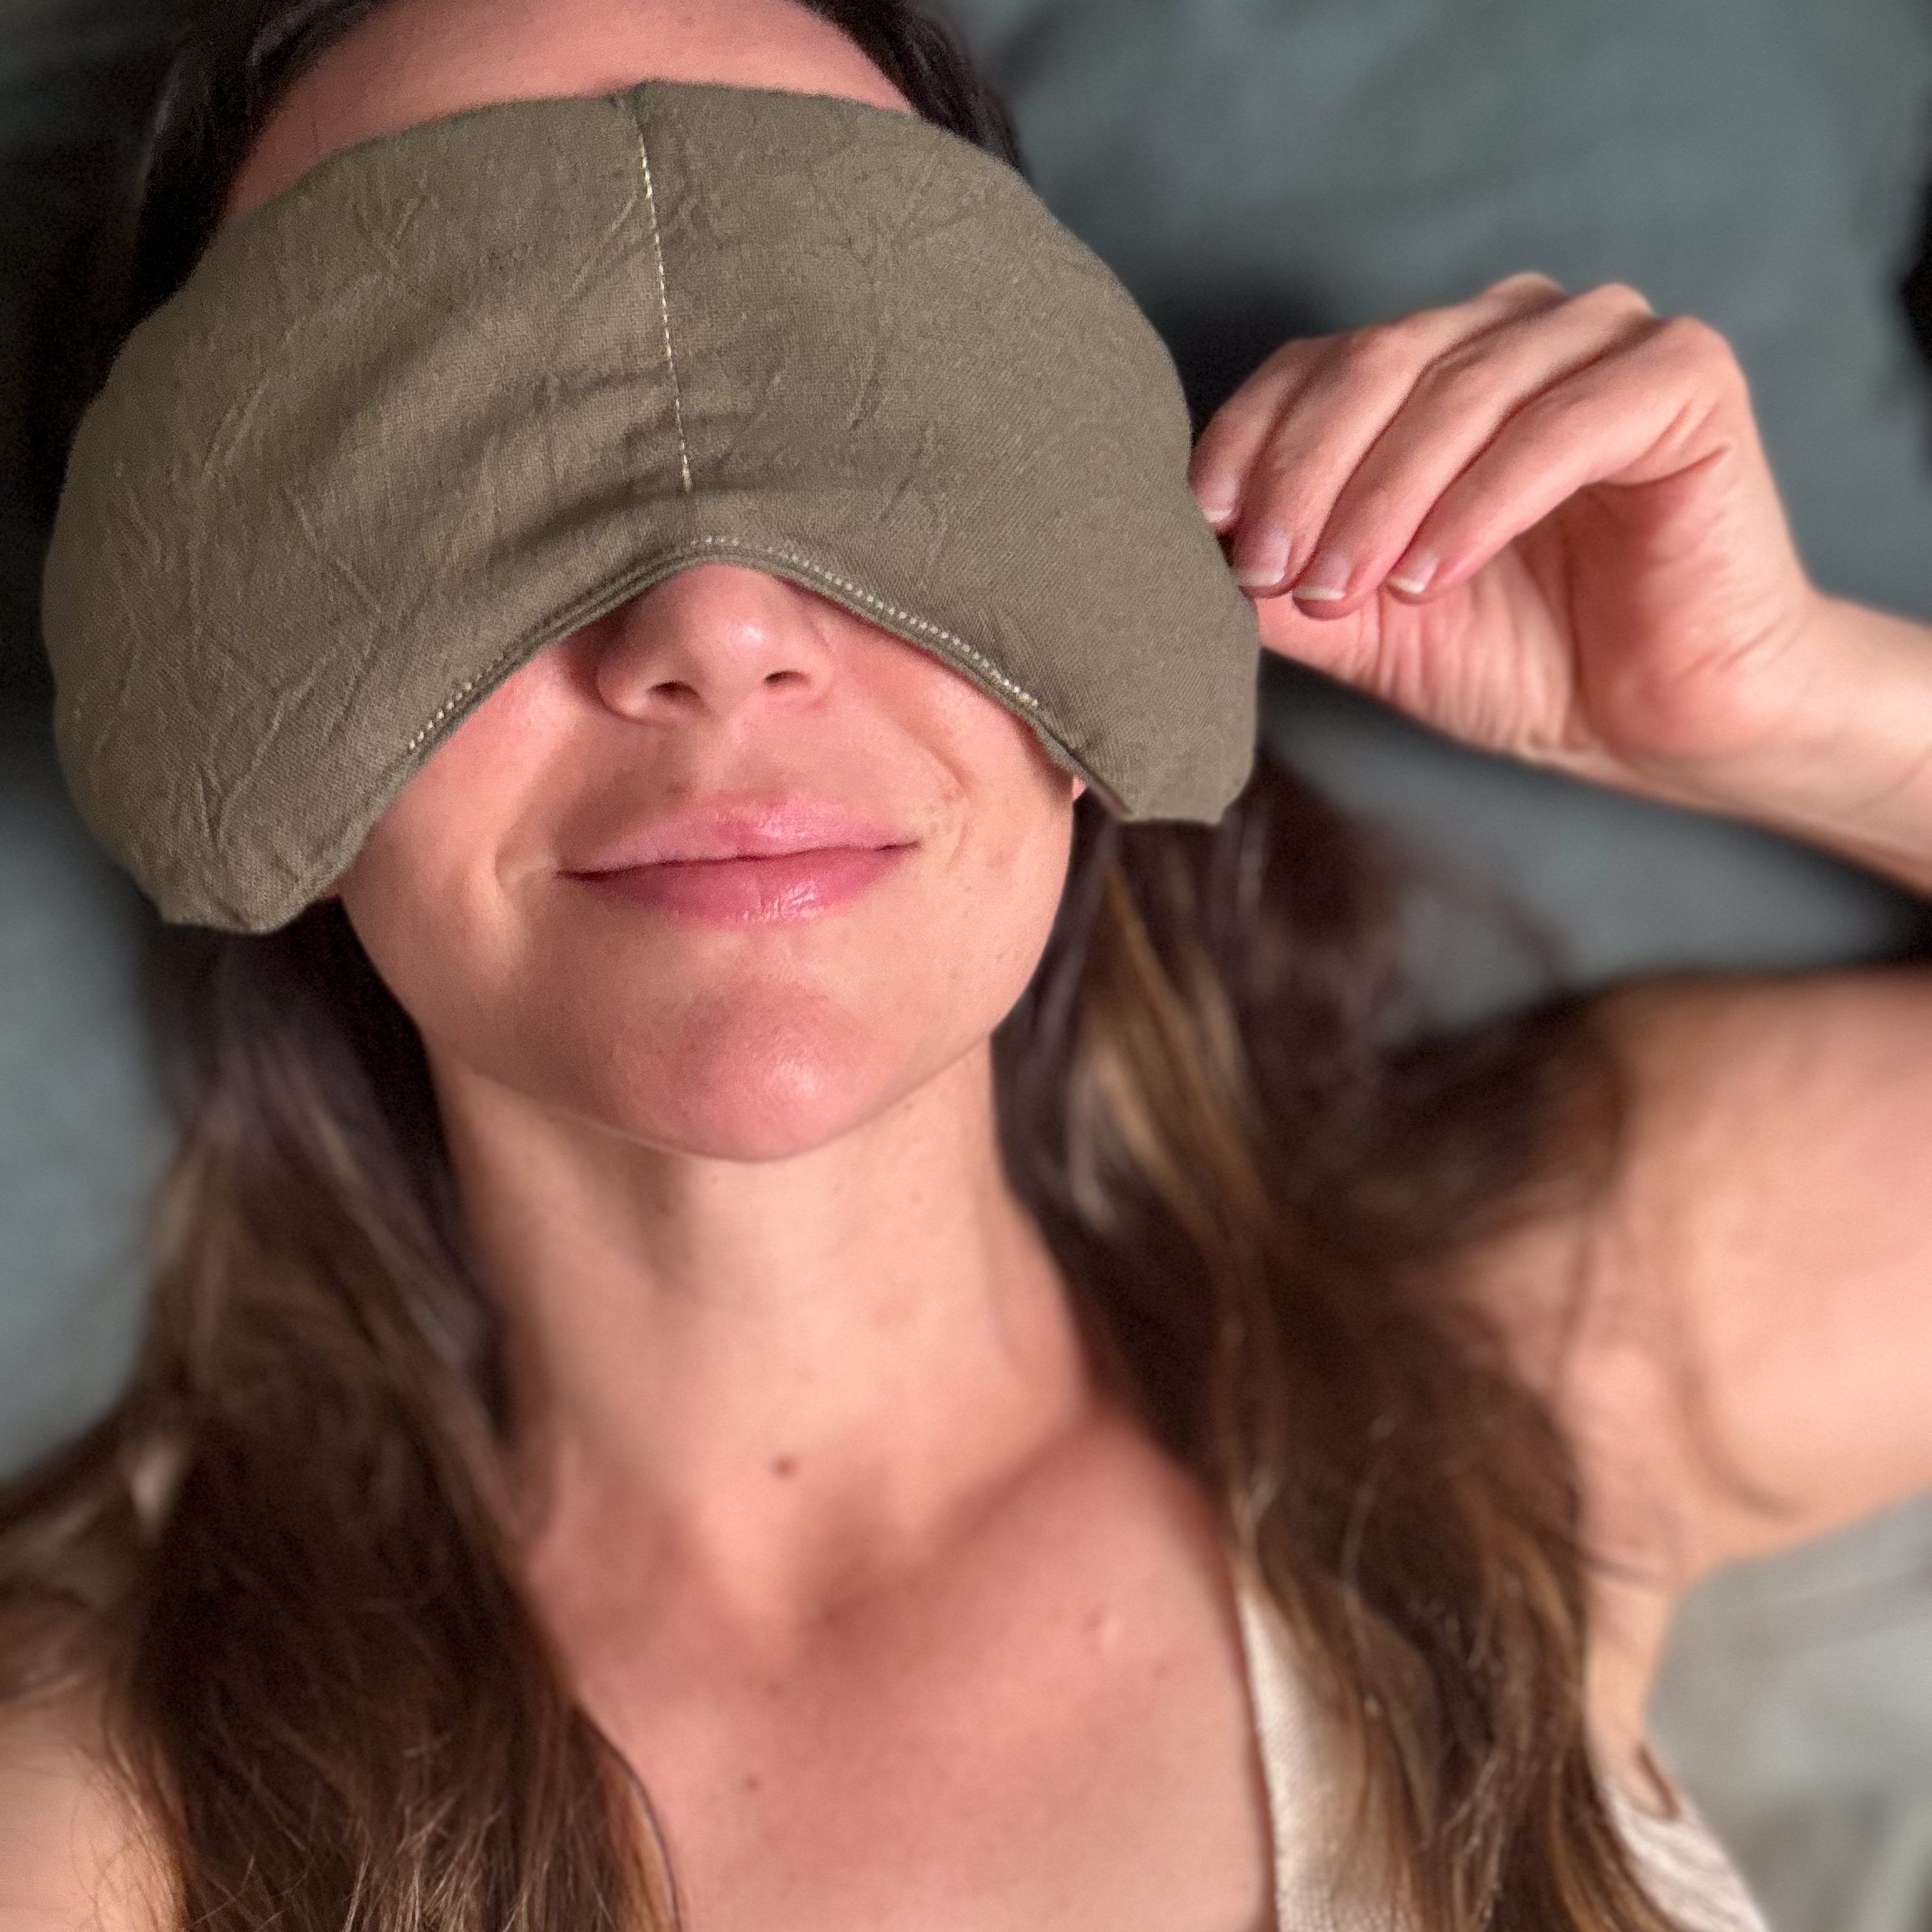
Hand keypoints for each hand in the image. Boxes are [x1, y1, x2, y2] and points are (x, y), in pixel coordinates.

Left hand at [1188, 273, 1832, 807]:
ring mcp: (1606, 339)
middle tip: (1269, 574)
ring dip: (1383, 496)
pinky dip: (1481, 500)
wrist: (1657, 718)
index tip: (1205, 526)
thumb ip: (1280, 580)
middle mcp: (1516, 326)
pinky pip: (1563, 425)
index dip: (1250, 440)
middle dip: (1307, 476)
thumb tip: (1182, 554)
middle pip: (1377, 363)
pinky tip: (1433, 575)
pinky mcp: (1685, 379)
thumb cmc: (1518, 656)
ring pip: (1461, 389)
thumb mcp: (1365, 620)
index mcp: (1438, 361)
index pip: (1315, 366)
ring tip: (1342, 587)